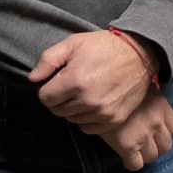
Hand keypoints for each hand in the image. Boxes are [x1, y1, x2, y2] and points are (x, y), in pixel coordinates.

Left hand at [27, 30, 153, 133]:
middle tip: (69, 85)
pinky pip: (87, 128)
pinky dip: (86, 118)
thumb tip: (33, 79)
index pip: (46, 98)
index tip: (56, 81)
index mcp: (75, 81)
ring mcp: (103, 113)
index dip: (47, 89)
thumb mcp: (72, 44)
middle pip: (57, 110)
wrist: (139, 54)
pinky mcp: (114, 120)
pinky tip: (92, 102)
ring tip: (83, 91)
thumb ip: (48, 60)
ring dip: (72, 108)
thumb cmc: (103, 47)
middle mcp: (88, 101)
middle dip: (59, 98)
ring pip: (72, 120)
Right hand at [100, 92, 172, 171]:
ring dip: (144, 155)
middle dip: (156, 146)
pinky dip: (131, 162)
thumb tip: (147, 97)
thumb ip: (148, 95)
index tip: (155, 132)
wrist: (98, 88)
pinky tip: (125, 156)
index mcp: (161, 106)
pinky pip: (135, 164)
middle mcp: (156, 122)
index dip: (164, 132)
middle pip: (166, 145)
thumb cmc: (116, 82)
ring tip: (134, 149)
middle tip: (145, 142)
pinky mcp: (127, 145)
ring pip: (152, 156)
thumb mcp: (138, 84)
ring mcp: (143, 135)